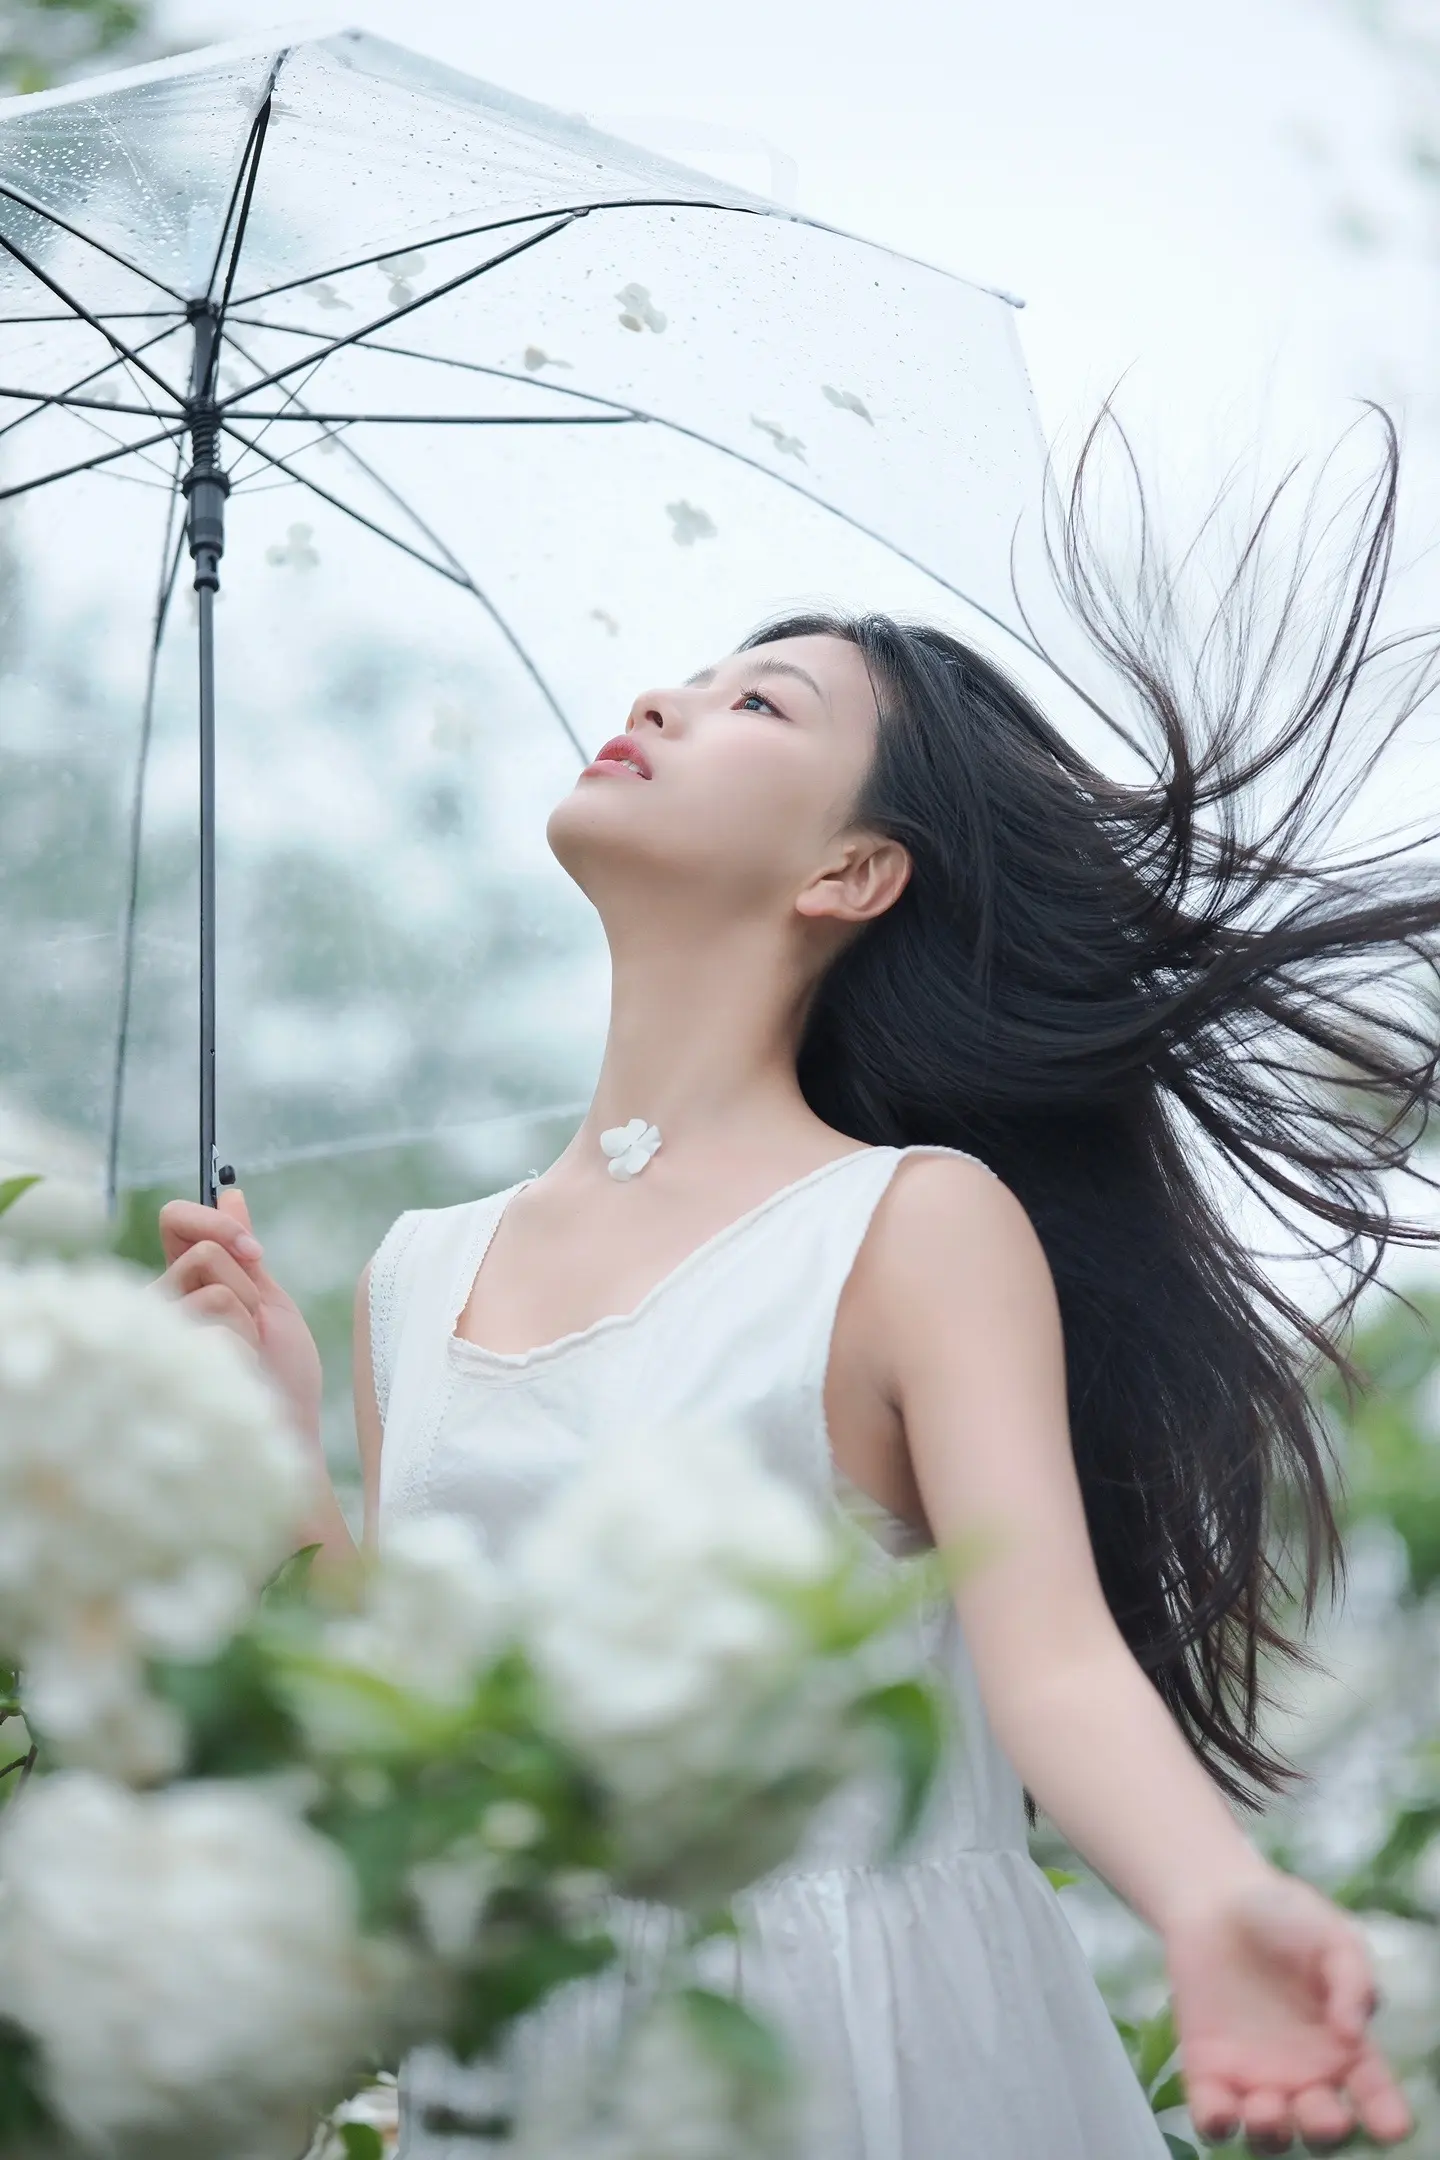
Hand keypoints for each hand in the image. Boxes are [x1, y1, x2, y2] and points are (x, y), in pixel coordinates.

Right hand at [155, 1188, 322, 1443]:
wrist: (285, 1432)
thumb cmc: (281, 1376)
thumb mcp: (270, 1303)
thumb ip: (244, 1254)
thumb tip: (232, 1192)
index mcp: (185, 1282)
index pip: (174, 1221)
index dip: (211, 1218)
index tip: (255, 1251)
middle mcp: (160, 1302)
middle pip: (205, 1251)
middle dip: (248, 1287)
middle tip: (255, 1328)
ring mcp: (157, 1330)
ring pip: (214, 1288)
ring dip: (247, 1322)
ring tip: (245, 1357)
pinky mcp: (162, 1356)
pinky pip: (216, 1323)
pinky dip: (243, 1347)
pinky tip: (235, 1377)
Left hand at [1165, 1865, 1412, 2150]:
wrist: (1214, 1899)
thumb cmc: (1284, 1916)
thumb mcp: (1332, 1937)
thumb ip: (1352, 1980)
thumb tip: (1352, 2033)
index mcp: (1344, 2048)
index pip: (1374, 2094)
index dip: (1386, 2116)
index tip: (1391, 2127)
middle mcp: (1305, 2075)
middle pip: (1323, 2126)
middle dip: (1327, 2131)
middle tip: (1324, 2114)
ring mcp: (1256, 2078)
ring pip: (1271, 2133)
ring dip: (1272, 2133)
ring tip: (1266, 2108)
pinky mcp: (1209, 2071)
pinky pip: (1215, 2114)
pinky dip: (1217, 2123)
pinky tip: (1221, 2112)